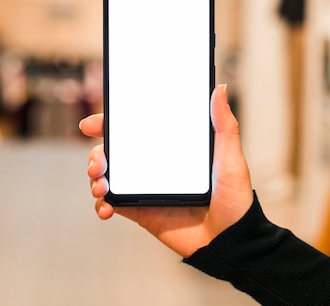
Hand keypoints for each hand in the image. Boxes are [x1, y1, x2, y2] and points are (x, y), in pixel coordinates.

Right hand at [79, 84, 252, 257]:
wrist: (230, 241)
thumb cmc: (235, 199)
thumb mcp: (230, 158)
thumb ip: (225, 126)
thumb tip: (220, 88)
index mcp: (170, 147)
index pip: (136, 129)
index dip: (111, 123)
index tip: (94, 123)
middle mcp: (153, 165)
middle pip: (114, 151)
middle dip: (96, 152)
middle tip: (97, 160)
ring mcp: (144, 188)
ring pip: (107, 175)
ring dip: (95, 176)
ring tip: (100, 183)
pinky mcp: (139, 211)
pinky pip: (111, 204)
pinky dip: (102, 204)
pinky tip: (106, 207)